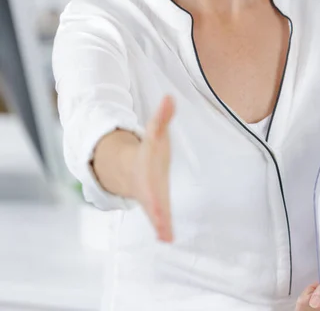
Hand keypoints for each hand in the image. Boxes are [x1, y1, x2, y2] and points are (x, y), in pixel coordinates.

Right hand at [134, 95, 174, 242]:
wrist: (134, 169)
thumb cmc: (148, 153)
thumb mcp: (155, 133)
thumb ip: (162, 117)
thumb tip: (170, 97)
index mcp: (147, 171)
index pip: (151, 178)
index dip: (153, 182)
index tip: (154, 192)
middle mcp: (147, 188)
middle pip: (152, 200)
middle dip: (155, 210)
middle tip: (161, 221)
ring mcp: (151, 200)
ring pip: (156, 213)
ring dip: (160, 224)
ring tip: (166, 236)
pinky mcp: (157, 207)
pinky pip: (160, 218)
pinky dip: (162, 228)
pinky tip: (167, 238)